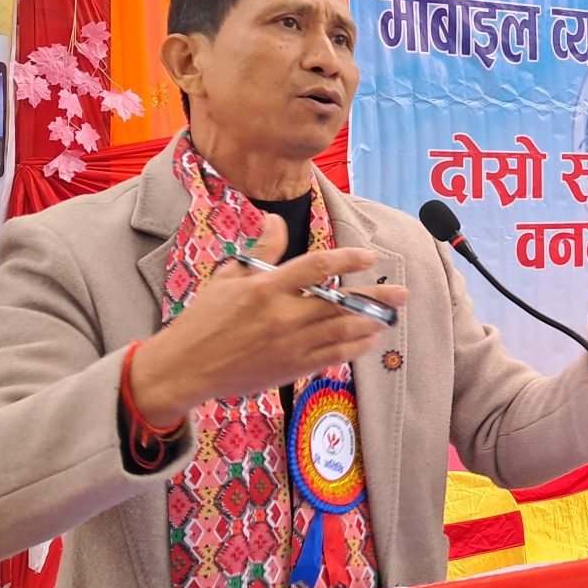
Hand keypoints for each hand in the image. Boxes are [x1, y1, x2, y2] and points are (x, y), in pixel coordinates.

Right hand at [128, 213, 406, 425]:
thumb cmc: (203, 320)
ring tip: (391, 316)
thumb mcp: (228, 278)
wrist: (184, 368)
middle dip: (375, 297)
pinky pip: (332, 356)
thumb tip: (274, 219)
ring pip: (342, 331)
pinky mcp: (290, 368)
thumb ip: (261, 252)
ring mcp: (289, 344)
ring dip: (371, 323)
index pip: (316, 266)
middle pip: (340, 303)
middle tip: (402, 293)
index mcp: (266, 288)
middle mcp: (282, 316)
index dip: (347, 260)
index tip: (369, 257)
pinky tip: (370, 339)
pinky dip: (354, 347)